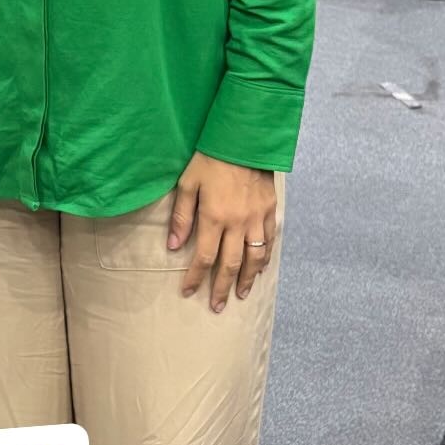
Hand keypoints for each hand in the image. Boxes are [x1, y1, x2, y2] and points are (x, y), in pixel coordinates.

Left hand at [168, 153, 276, 312]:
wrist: (244, 138)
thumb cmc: (210, 158)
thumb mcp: (187, 183)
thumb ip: (181, 216)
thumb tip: (174, 246)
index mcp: (214, 217)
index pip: (203, 257)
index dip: (195, 277)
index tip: (188, 292)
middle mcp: (237, 223)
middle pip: (230, 265)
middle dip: (222, 288)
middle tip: (217, 306)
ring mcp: (257, 218)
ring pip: (254, 258)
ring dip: (247, 279)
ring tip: (240, 295)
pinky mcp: (269, 210)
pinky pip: (269, 242)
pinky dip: (265, 259)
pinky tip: (260, 269)